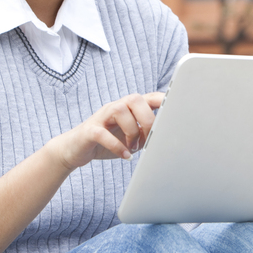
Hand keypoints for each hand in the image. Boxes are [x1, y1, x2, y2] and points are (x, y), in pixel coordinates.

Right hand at [47, 92, 164, 172]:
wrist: (74, 150)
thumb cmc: (106, 142)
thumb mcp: (130, 138)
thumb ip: (145, 134)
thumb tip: (166, 140)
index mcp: (128, 108)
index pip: (148, 97)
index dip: (163, 99)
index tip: (177, 108)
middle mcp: (115, 107)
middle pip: (135, 99)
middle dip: (147, 120)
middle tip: (148, 139)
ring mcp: (101, 117)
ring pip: (120, 111)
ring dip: (132, 131)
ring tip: (133, 147)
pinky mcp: (89, 131)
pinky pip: (102, 133)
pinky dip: (116, 146)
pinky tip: (125, 156)